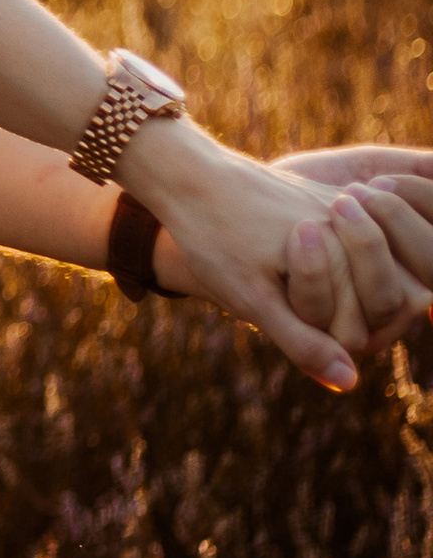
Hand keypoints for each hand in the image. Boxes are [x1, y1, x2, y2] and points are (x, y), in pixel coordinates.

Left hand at [169, 153, 432, 356]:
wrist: (188, 175)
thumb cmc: (214, 238)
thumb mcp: (252, 300)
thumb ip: (303, 341)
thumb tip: (349, 382)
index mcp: (339, 254)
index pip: (358, 330)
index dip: (317, 333)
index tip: (275, 300)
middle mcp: (355, 227)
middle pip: (369, 304)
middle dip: (326, 309)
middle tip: (274, 278)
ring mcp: (347, 209)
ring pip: (362, 277)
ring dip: (329, 286)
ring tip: (280, 264)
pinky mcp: (333, 198)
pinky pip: (350, 248)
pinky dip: (327, 262)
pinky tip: (290, 245)